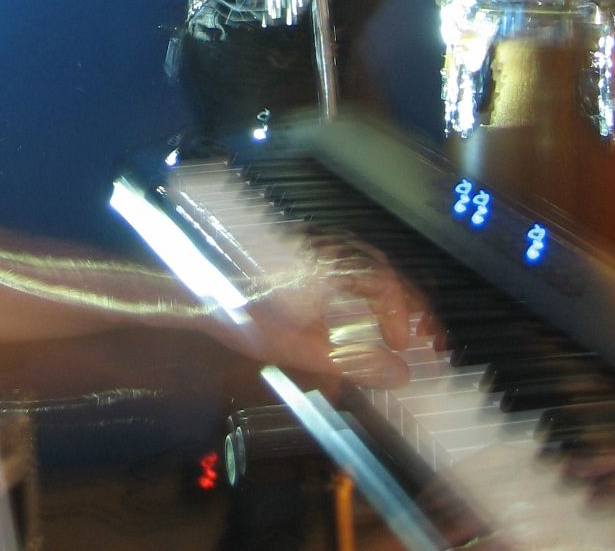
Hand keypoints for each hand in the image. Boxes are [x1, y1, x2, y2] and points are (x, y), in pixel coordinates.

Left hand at [236, 237, 413, 394]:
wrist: (203, 293)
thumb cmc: (249, 321)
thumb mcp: (303, 350)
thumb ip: (355, 364)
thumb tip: (400, 373)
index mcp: (329, 267)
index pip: (384, 282)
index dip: (401, 315)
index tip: (401, 345)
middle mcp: (323, 245)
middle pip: (379, 264)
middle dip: (402, 299)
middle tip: (412, 334)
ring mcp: (310, 239)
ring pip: (362, 255)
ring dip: (383, 287)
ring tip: (393, 319)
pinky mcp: (298, 243)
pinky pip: (342, 252)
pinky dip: (361, 275)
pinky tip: (360, 299)